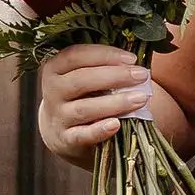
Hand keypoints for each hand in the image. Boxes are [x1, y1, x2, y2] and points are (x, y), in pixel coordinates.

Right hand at [36, 42, 154, 159]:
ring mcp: (58, 116)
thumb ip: (105, 67)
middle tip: (142, 75)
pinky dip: (99, 130)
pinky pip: (82, 135)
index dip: (104, 55)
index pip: (75, 55)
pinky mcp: (66, 139)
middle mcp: (52, 91)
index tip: (131, 58)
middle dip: (114, 76)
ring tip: (141, 98)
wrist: (64, 134)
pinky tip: (116, 124)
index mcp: (55, 69)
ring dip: (114, 103)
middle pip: (80, 80)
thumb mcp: (86, 78)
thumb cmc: (83, 96)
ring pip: (83, 108)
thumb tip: (136, 61)